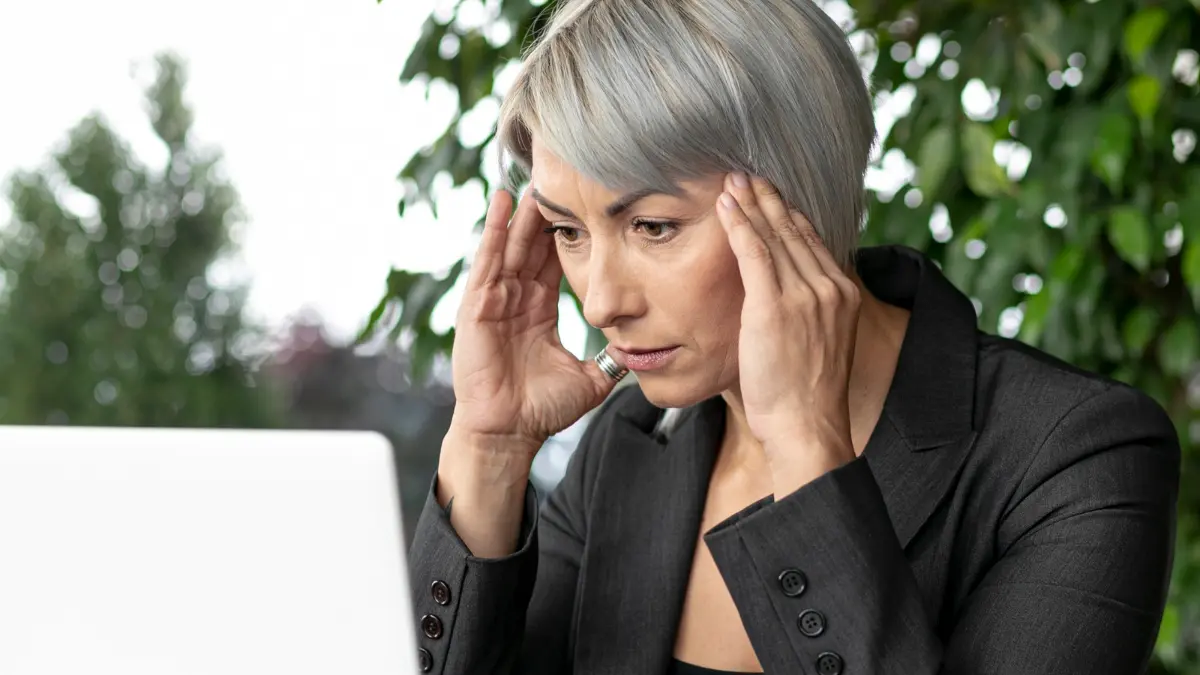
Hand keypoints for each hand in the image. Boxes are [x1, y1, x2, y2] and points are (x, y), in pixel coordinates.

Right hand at [447, 188, 622, 460]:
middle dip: (545, 213)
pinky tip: (501, 202)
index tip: (586, 202)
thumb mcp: (590, 376)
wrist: (510, 433)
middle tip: (561, 175)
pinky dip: (494, 231)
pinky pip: (487, 262)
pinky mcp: (476, 307)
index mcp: (539, 310)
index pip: (555, 260)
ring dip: (521, 214)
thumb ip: (613, 359)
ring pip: (511, 247)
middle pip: (532, 245)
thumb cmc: (542, 408)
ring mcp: (493, 301)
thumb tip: (646, 349)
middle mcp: (516, 299)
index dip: (569, 232)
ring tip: (533, 179)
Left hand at [715, 173, 860, 470]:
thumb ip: (809, 315)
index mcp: (842, 295)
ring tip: (732, 182)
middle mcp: (828, 288)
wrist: (808, 427)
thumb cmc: (806, 397)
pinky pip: (754, 254)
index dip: (789, 215)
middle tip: (748, 175)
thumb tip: (787, 303)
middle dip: (768, 200)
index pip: (812, 242)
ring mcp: (804, 296)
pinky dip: (739, 225)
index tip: (772, 196)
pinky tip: (726, 206)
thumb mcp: (820, 346)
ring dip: (751, 204)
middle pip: (794, 231)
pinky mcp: (774, 307)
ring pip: (773, 236)